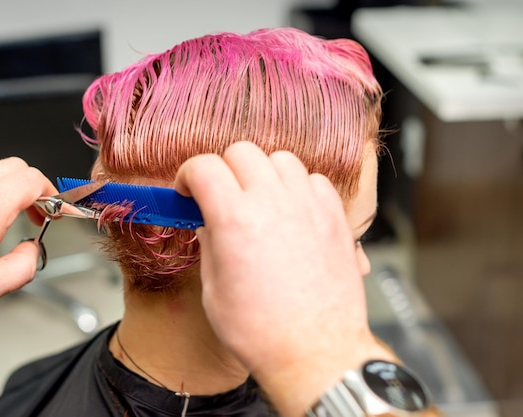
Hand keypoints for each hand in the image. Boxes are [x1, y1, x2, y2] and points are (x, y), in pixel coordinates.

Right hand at [175, 142, 392, 415]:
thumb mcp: (214, 290)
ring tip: (258, 199)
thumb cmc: (262, 332)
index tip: (189, 190)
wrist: (314, 352)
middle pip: (242, 152)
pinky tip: (291, 210)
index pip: (204, 166)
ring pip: (280, 158)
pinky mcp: (334, 217)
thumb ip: (209, 243)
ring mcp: (308, 207)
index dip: (188, 175)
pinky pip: (313, 179)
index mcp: (235, 220)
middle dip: (224, 169)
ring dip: (262, 173)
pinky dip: (297, 186)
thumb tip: (208, 221)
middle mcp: (273, 203)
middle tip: (222, 194)